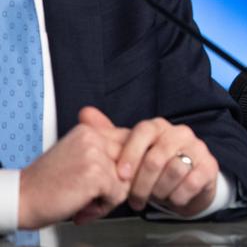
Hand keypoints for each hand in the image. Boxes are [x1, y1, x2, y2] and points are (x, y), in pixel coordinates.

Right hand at [17, 113, 129, 227]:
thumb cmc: (46, 183)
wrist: (21, 198)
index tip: (103, 179)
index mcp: (90, 130)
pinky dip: (102, 207)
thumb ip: (102, 150)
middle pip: (131, 162)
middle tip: (92, 194)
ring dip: (108, 197)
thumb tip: (134, 154)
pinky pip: (118, 195)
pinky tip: (82, 207)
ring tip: (84, 201)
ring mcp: (95, 155)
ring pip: (126, 181)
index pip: (128, 144)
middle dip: (116, 183)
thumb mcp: (76, 155)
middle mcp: (94, 138)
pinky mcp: (95, 175)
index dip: (120, 167)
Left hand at [80, 108, 219, 216]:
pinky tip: (171, 197)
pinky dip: (177, 196)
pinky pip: (190, 183)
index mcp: (158, 126)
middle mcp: (180, 133)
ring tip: (152, 197)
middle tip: (134, 198)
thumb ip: (108, 134)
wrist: (187, 181)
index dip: (130, 155)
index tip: (121, 176)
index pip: (143, 132)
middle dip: (141, 183)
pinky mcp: (209, 166)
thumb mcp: (130, 152)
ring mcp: (198, 148)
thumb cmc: (154, 167)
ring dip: (158, 191)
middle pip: (157, 157)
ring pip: (173, 171)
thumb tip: (85, 112)